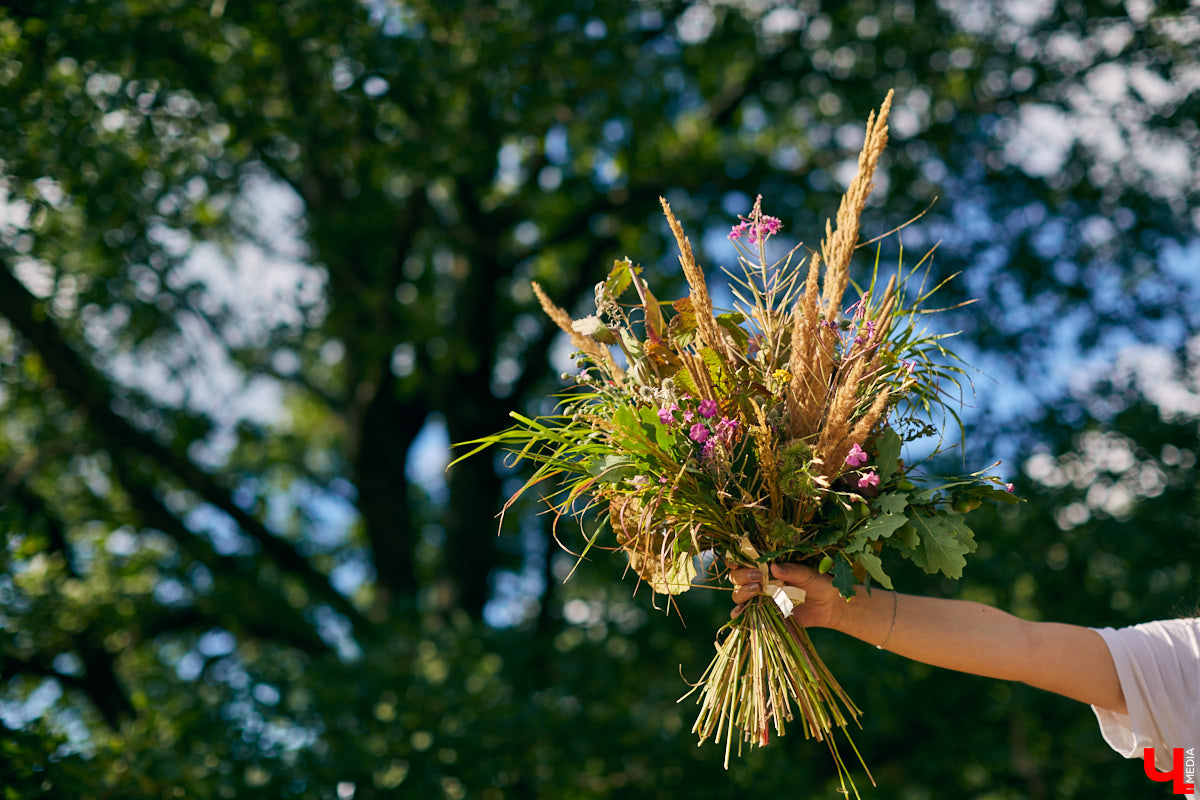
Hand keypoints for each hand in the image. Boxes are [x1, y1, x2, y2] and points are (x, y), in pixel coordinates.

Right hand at [729, 562, 844, 628]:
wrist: (830, 606)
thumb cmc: (820, 583)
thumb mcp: (807, 574)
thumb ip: (791, 571)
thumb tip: (774, 567)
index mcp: (767, 566)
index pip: (743, 560)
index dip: (736, 560)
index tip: (741, 562)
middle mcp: (760, 580)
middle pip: (736, 577)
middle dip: (742, 576)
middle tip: (758, 578)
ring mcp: (760, 597)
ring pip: (738, 594)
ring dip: (741, 593)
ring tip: (756, 591)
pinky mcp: (764, 614)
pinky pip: (745, 614)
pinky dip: (739, 614)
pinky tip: (741, 612)